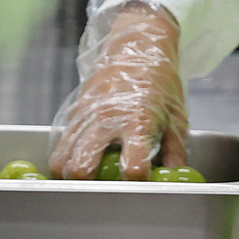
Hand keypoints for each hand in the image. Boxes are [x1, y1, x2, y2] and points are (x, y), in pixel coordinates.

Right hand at [48, 2, 185, 179]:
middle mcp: (107, 119)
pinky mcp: (75, 112)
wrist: (138, 45)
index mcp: (138, 120)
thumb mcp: (177, 115)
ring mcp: (86, 116)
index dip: (137, 185)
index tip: (141, 188)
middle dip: (90, 187)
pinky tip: (77, 166)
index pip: (133, 167)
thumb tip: (175, 177)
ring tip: (86, 185)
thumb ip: (175, 150)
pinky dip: (65, 160)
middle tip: (103, 194)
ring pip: (63, 159)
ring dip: (70, 177)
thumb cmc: (161, 79)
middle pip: (83, 167)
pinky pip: (61, 144)